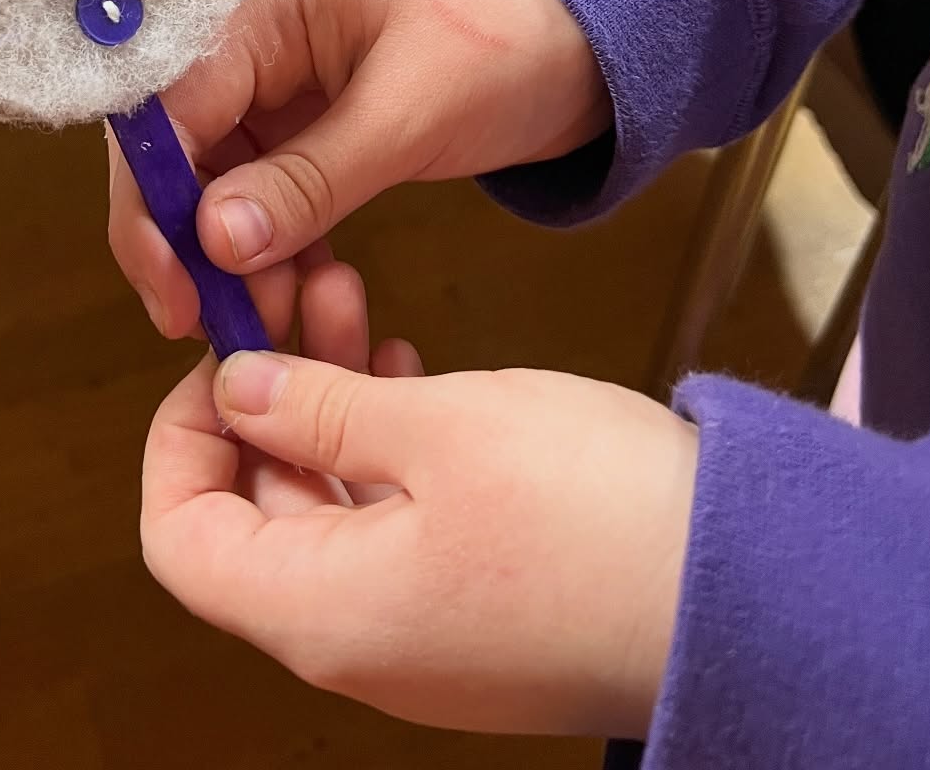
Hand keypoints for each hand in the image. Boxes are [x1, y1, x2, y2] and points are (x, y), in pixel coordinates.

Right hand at [108, 0, 609, 340]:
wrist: (582, 34)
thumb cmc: (504, 37)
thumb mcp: (413, 109)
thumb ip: (314, 176)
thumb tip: (214, 240)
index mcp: (257, 9)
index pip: (166, 105)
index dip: (154, 198)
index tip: (174, 283)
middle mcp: (247, 47)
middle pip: (172, 151)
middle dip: (182, 239)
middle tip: (207, 323)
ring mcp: (274, 94)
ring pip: (210, 187)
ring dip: (226, 257)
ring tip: (267, 321)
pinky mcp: (305, 136)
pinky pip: (260, 202)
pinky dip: (270, 252)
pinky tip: (296, 296)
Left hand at [142, 334, 696, 738]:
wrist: (750, 592)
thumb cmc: (591, 515)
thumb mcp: (435, 428)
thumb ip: (318, 409)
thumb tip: (235, 390)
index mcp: (321, 611)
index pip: (180, 539)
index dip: (179, 436)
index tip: (222, 351)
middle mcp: (359, 639)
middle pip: (255, 514)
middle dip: (266, 391)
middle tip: (301, 289)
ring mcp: (423, 632)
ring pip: (329, 509)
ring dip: (328, 404)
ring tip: (355, 301)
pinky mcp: (479, 610)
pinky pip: (393, 526)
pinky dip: (384, 445)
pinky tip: (406, 365)